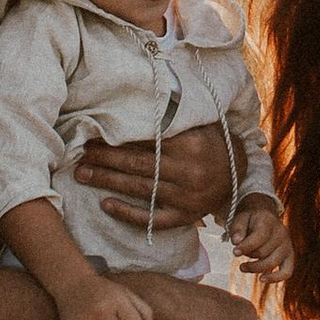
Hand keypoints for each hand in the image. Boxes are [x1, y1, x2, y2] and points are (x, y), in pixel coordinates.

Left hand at [72, 120, 236, 227]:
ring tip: (82, 174)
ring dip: (107, 181)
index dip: (117, 138)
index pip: (145, 141)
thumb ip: (173, 118)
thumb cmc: (211, 145)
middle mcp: (188, 171)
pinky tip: (106, 205)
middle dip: (105, 158)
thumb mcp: (199, 125)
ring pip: (139, 189)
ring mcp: (185, 197)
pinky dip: (128, 213)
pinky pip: (152, 219)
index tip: (92, 133)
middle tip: (80, 154)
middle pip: (137, 164)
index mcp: (190, 145)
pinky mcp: (183, 217)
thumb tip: (136, 101)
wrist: (239, 178)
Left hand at [226, 196, 291, 278]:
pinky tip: (261, 279)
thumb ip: (237, 229)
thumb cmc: (250, 220)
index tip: (234, 252)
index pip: (259, 237)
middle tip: (238, 252)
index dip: (246, 246)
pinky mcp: (289, 256)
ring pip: (272, 263)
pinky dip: (275, 278)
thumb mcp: (240, 219)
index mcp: (269, 221)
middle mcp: (281, 233)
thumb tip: (236, 242)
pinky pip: (287, 272)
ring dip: (255, 268)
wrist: (265, 217)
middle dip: (248, 255)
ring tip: (242, 267)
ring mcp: (287, 246)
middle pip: (263, 252)